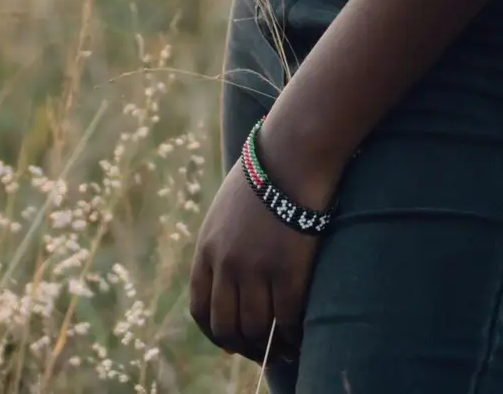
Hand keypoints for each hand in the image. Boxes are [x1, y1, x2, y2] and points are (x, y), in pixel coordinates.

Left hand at [187, 156, 321, 364]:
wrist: (293, 152)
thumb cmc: (266, 171)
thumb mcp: (227, 206)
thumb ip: (223, 241)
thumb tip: (229, 273)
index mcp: (207, 248)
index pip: (201, 310)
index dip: (215, 333)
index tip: (231, 342)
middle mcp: (226, 263)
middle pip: (227, 326)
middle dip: (244, 346)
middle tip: (263, 352)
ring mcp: (256, 268)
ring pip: (257, 328)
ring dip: (271, 347)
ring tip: (285, 349)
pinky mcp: (288, 269)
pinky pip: (288, 318)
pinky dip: (294, 333)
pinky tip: (301, 335)